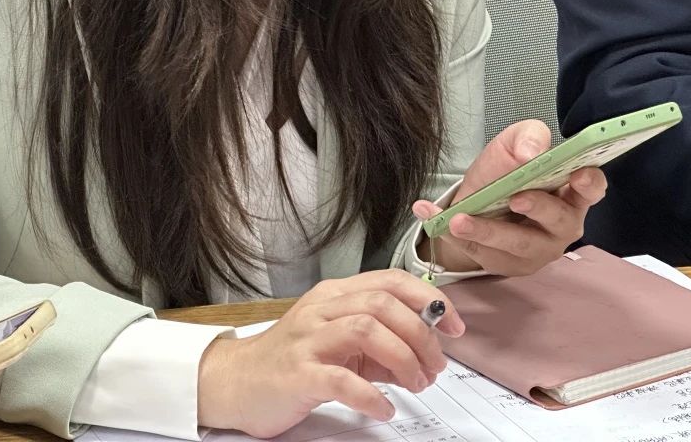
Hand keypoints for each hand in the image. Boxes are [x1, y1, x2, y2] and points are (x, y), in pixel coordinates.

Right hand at [197, 270, 465, 437]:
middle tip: (435, 368)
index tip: (455, 327)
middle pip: (383, 303)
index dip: (430, 300)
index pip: (391, 281)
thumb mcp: (340, 345)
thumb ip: (381, 347)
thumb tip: (424, 358)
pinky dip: (371, 396)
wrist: (235, 382)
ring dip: (403, 359)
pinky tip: (385, 409)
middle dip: (421, 335)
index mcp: (335, 295)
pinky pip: (341, 379)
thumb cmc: (291, 361)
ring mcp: (307, 339)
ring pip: (366, 329)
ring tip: (416, 385)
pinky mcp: (297, 373)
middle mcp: (321, 309)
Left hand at [412, 120, 606, 275]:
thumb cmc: (504, 173)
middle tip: (515, 198)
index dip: (590, 183)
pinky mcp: (510, 264)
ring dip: (488, 231)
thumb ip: (526, 138)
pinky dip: (458, 236)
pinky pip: (486, 254)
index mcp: (569, 191)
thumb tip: (531, 152)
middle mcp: (561, 224)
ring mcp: (538, 249)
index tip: (578, 176)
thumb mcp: (511, 145)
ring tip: (458, 219)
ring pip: (518, 244)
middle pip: (559, 220)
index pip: (592, 189)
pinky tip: (437, 220)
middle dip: (538, 207)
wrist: (473, 202)